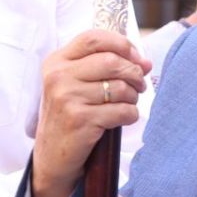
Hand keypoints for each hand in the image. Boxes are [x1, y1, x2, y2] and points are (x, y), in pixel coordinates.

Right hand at [33, 30, 148, 196]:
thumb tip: (144, 62)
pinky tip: (122, 119)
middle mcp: (58, 76)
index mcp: (56, 62)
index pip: (94, 38)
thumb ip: (104, 67)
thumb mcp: (76, 85)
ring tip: (128, 103)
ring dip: (133, 96)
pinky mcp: (80, 120)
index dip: (122, 44)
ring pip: (119, 87)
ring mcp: (67, 98)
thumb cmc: (70, 116)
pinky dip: (130, 115)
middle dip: (134, 73)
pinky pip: (122, 111)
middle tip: (140, 85)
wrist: (52, 158)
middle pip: (111, 61)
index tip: (136, 58)